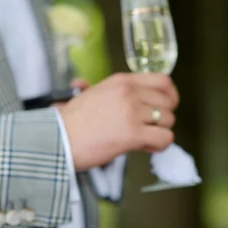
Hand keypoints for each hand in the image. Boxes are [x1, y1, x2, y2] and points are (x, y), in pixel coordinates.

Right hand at [59, 73, 178, 170]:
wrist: (57, 139)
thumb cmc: (70, 122)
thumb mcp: (89, 94)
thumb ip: (103, 91)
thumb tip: (88, 85)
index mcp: (122, 81)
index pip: (163, 80)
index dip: (171, 95)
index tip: (168, 105)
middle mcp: (129, 93)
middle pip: (168, 102)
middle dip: (164, 117)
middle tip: (151, 127)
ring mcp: (132, 112)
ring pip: (168, 120)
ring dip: (160, 132)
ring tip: (144, 139)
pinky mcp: (133, 134)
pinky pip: (164, 138)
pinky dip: (160, 145)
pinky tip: (146, 147)